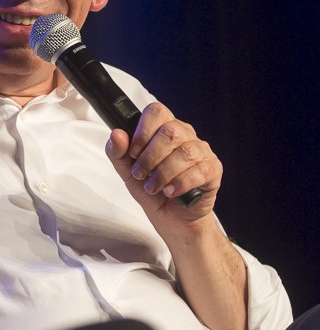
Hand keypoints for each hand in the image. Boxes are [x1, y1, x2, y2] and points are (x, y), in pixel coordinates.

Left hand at [105, 101, 221, 228]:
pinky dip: (180, 183)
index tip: (133, 152)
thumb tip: (116, 134)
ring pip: (185, 152)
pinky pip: (200, 170)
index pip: (157, 111)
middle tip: (140, 174)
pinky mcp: (213, 170)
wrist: (170, 218)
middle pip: (171, 131)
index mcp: (163, 129)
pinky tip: (170, 192)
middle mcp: (186, 135)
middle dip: (150, 156)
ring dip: (163, 173)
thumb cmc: (150, 189)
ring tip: (153, 187)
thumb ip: (118, 152)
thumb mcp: (127, 171)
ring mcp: (202, 152)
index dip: (143, 130)